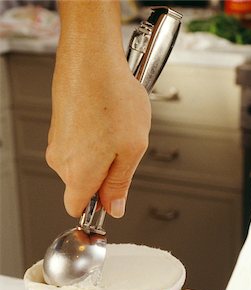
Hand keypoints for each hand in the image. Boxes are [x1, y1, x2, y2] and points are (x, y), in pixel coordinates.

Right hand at [46, 2, 150, 217]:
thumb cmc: (112, 98)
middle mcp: (60, 162)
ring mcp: (56, 142)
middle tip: (123, 151)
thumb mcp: (131, 150)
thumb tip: (115, 207)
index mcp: (78, 174)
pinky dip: (91, 138)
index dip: (96, 206)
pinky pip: (77, 144)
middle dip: (103, 175)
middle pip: (81, 185)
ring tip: (115, 130)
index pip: (77, 208)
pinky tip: (105, 119)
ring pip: (80, 163)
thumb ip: (121, 184)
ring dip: (99, 154)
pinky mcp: (58, 126)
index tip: (111, 198)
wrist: (91, 58)